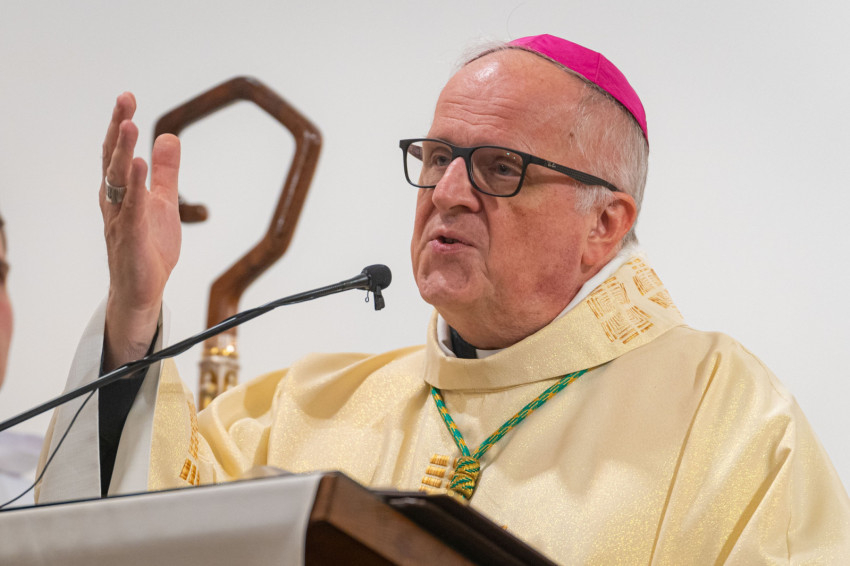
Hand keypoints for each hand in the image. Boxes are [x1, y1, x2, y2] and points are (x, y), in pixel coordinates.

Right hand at [100, 92, 180, 370]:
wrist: (143, 290)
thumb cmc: (148, 246)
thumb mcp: (164, 202)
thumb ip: (167, 171)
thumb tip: (169, 136)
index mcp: (121, 192)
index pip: (117, 153)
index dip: (120, 125)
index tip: (127, 98)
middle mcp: (114, 202)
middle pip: (113, 160)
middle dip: (119, 129)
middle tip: (125, 100)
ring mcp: (120, 220)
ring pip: (118, 182)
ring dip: (123, 153)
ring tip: (131, 125)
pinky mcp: (130, 239)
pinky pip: (131, 209)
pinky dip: (135, 188)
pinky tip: (139, 166)